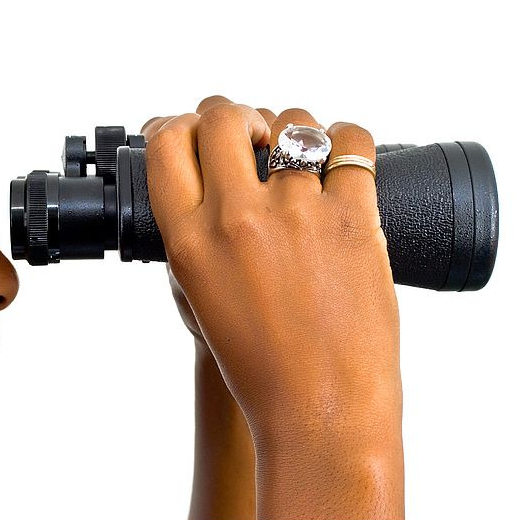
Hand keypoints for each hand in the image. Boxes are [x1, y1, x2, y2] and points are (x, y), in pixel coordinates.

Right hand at [141, 96, 402, 519]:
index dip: (175, 124)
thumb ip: (195, 240)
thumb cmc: (260, 367)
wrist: (320, 407)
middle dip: (232, 113)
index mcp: (190, 241)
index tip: (190, 128)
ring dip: (293, 127)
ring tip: (302, 153)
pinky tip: (342, 157)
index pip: (166, 145)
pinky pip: (352, 142)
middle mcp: (237, 218)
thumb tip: (206, 187)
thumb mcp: (200, 300)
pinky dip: (347, 140)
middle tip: (248, 131)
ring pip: (293, 121)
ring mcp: (297, 213)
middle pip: (223, 116)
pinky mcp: (353, 216)